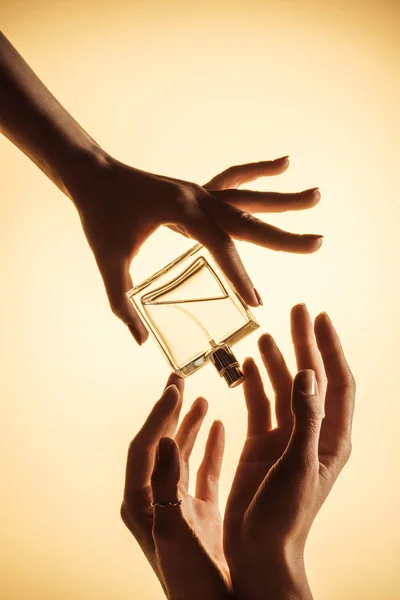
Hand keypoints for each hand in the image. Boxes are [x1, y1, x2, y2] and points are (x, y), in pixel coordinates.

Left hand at [69, 154, 321, 343]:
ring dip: (283, 199)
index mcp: (181, 211)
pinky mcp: (197, 191)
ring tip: (317, 197)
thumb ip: (122, 302)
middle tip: (319, 243)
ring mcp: (200, 191)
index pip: (220, 247)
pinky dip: (258, 172)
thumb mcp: (108, 261)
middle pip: (248, 219)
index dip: (239, 275)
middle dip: (284, 236)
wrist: (92, 175)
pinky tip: (284, 164)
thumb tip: (139, 339)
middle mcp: (198, 197)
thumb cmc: (99, 215)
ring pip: (249, 195)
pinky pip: (234, 179)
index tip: (256, 300)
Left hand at [120, 373, 232, 599]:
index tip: (173, 388)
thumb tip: (165, 439)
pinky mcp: (199, 513)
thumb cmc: (190, 581)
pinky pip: (202, 470)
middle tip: (178, 380)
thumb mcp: (175, 531)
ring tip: (200, 398)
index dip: (158, 415)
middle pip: (159, 444)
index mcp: (141, 503)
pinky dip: (209, 447)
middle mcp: (155, 500)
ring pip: (181, 455)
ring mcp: (178, 505)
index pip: (144, 447)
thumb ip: (167, 484)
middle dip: (168, 411)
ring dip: (189, 425)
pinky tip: (219, 427)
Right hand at [223, 305, 355, 599]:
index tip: (319, 318)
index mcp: (331, 437)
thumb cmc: (286, 515)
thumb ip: (305, 417)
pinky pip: (259, 404)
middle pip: (310, 377)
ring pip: (283, 387)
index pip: (337, 382)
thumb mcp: (299, 464)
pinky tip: (247, 365)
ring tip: (264, 335)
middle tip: (296, 310)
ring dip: (276, 360)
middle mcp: (311, 431)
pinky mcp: (261, 443)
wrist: (260, 549)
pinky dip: (254, 383)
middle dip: (304, 343)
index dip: (330, 348)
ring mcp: (285, 436)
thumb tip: (309, 373)